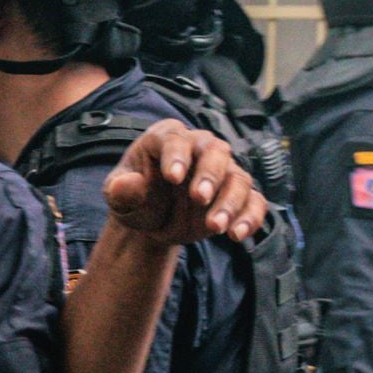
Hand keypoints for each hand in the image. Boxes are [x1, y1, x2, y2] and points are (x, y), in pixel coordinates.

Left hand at [102, 120, 265, 246]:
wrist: (152, 222)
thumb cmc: (135, 199)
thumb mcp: (119, 196)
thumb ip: (120, 190)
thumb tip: (123, 185)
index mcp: (167, 139)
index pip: (176, 138)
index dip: (177, 155)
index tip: (173, 177)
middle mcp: (199, 150)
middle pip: (215, 151)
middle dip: (209, 175)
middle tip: (199, 198)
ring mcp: (221, 173)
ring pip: (238, 177)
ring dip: (230, 202)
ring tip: (215, 227)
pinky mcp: (234, 196)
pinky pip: (253, 201)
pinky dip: (250, 217)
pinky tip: (237, 234)